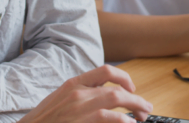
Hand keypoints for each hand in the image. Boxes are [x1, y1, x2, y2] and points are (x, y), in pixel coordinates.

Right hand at [19, 65, 152, 122]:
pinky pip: (112, 118)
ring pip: (118, 99)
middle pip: (117, 88)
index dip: (124, 78)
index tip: (131, 88)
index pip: (105, 71)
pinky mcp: (84, 122)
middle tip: (145, 107)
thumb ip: (80, 95)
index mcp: (73, 83)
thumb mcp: (60, 100)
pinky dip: (125, 121)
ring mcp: (81, 107)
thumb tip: (103, 95)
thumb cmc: (43, 120)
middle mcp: (78, 92)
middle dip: (136, 98)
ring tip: (142, 117)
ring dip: (135, 107)